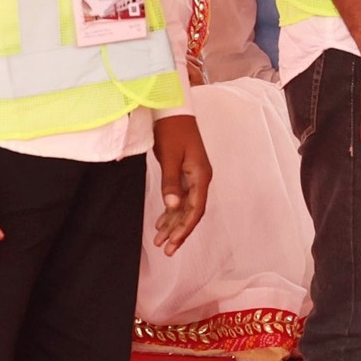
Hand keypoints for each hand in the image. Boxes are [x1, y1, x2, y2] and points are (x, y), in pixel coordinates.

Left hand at [150, 115, 212, 256]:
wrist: (174, 111)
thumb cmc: (172, 131)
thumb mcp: (170, 157)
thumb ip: (171, 182)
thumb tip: (172, 205)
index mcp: (201, 175)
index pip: (196, 209)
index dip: (185, 228)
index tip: (173, 243)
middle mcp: (200, 178)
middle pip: (192, 211)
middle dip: (179, 231)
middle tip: (166, 249)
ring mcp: (194, 176)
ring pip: (185, 207)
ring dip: (173, 223)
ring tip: (160, 240)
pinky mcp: (185, 173)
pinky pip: (180, 198)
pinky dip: (171, 211)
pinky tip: (161, 222)